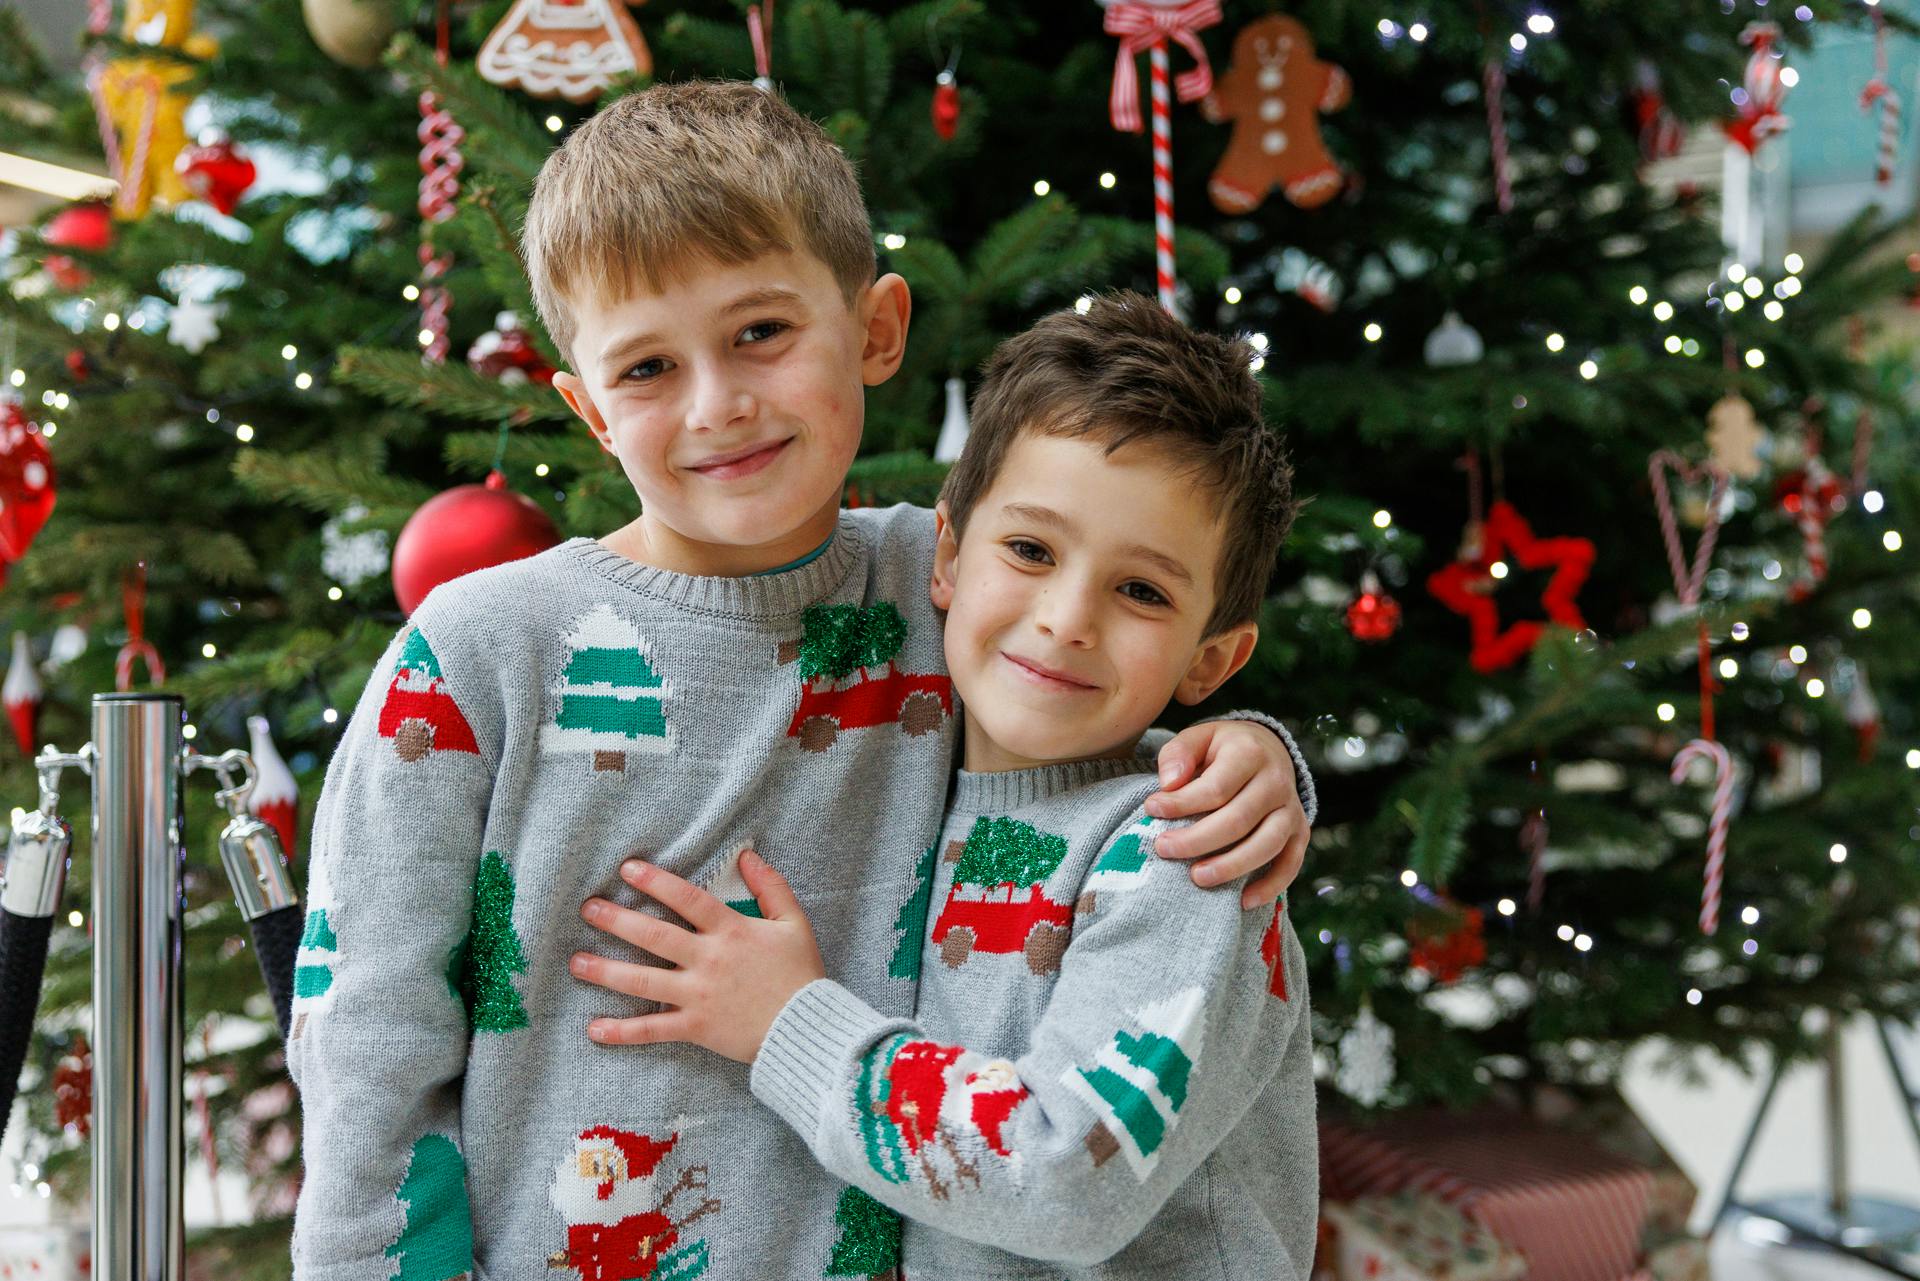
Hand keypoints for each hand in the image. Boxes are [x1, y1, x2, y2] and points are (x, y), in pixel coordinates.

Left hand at [570, 850, 825, 1062]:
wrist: (806, 1029)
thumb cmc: (801, 974)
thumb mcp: (794, 923)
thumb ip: (771, 886)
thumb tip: (747, 854)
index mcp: (731, 930)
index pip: (686, 899)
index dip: (655, 882)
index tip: (626, 869)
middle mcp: (708, 960)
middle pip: (654, 936)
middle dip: (617, 920)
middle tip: (587, 908)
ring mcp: (698, 995)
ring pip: (643, 981)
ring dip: (606, 971)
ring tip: (576, 962)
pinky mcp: (695, 1028)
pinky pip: (653, 1030)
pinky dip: (623, 1032)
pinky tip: (594, 1029)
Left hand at [1148, 720, 1310, 908]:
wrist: (1267, 750)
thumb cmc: (1222, 750)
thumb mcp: (1198, 738)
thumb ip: (1178, 754)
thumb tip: (1168, 783)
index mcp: (1250, 753)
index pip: (1215, 788)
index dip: (1181, 804)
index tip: (1151, 810)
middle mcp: (1277, 781)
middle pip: (1238, 820)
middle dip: (1197, 840)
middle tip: (1163, 848)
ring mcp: (1292, 809)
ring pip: (1266, 845)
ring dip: (1231, 867)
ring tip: (1196, 878)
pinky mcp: (1299, 832)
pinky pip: (1290, 864)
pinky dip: (1271, 886)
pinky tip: (1243, 900)